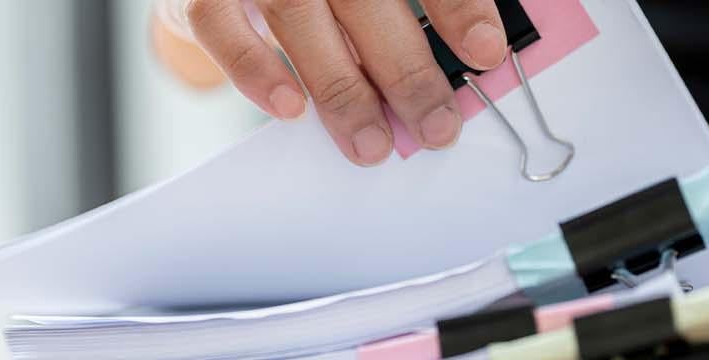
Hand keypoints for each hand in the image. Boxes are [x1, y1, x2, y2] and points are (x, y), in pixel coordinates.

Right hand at [180, 0, 507, 165]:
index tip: (488, 51)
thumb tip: (468, 61)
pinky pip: (220, 24)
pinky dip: (255, 67)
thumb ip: (401, 11)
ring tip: (371, 143)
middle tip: (437, 125)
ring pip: (300, 14)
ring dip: (340, 86)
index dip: (456, 5)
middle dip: (406, 67)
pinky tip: (290, 108)